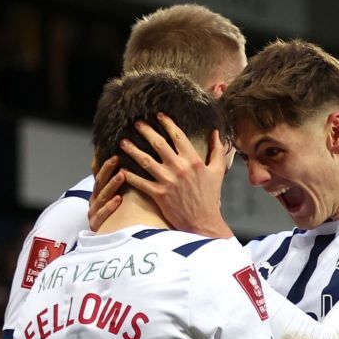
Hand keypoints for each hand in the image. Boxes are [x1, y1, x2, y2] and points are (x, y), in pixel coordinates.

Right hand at [88, 156, 122, 231]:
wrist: (111, 242)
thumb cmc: (119, 217)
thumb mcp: (117, 197)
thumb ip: (119, 182)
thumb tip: (124, 162)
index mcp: (98, 193)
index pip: (99, 173)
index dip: (103, 161)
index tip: (110, 149)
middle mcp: (94, 201)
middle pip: (100, 182)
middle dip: (108, 169)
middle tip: (117, 158)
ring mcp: (94, 212)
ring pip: (103, 196)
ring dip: (112, 185)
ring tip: (122, 175)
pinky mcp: (96, 225)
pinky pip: (103, 214)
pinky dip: (110, 206)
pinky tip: (118, 199)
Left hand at [114, 116, 233, 238]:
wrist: (204, 223)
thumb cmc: (211, 198)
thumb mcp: (217, 172)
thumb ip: (217, 151)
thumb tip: (215, 133)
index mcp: (193, 160)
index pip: (177, 136)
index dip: (167, 123)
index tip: (158, 115)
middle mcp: (179, 168)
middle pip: (158, 144)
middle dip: (146, 131)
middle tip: (136, 123)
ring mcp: (168, 181)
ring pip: (145, 161)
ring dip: (132, 150)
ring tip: (123, 142)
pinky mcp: (159, 195)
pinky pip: (140, 182)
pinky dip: (130, 176)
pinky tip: (121, 169)